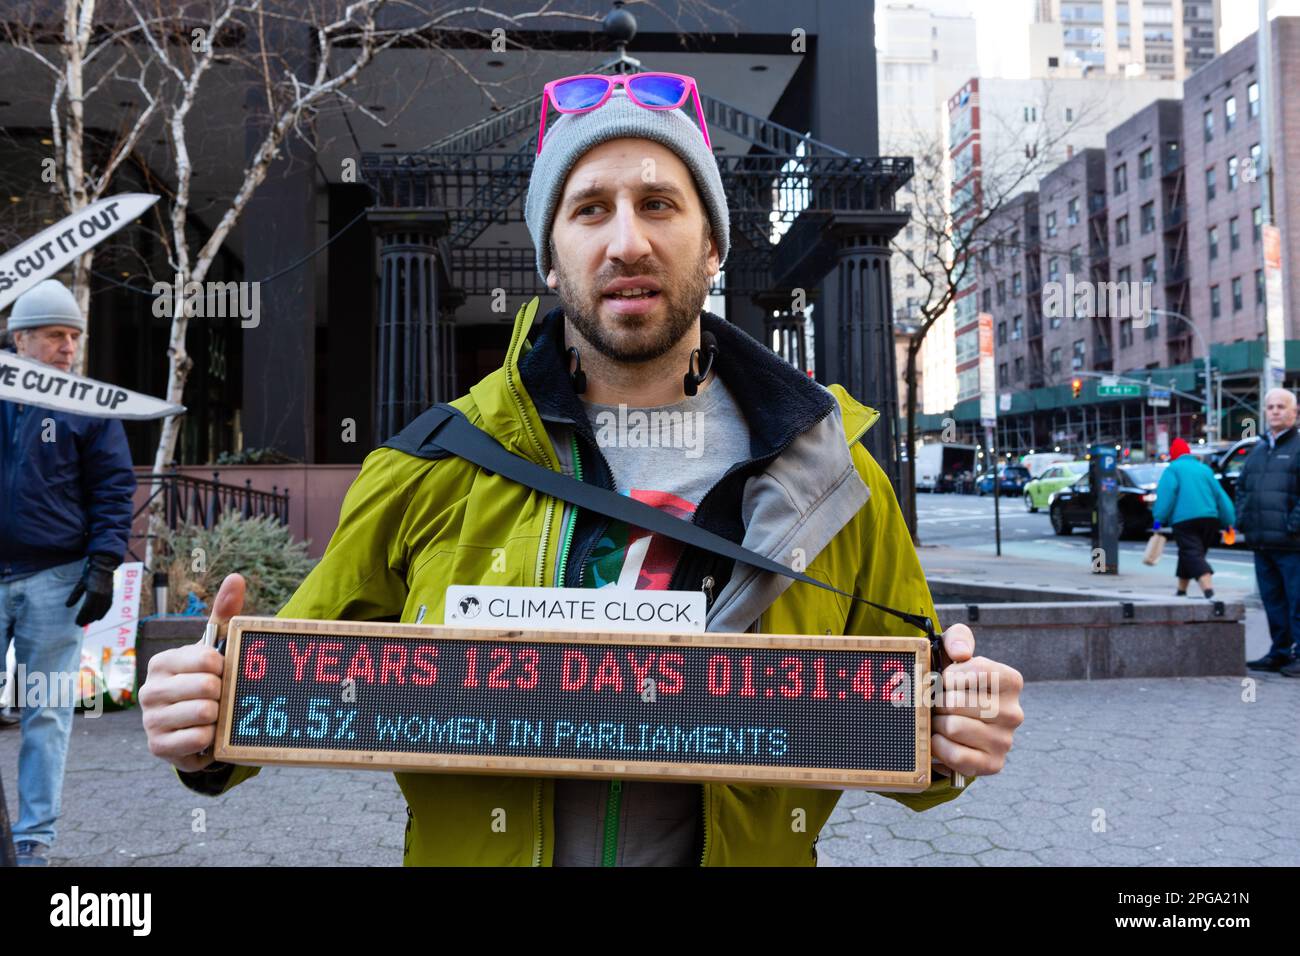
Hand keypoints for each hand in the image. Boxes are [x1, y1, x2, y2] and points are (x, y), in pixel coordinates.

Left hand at [66, 554, 117, 626]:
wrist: (104, 568)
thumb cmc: (90, 575)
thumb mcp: (80, 585)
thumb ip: (74, 596)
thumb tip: (67, 606)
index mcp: (92, 593)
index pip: (86, 609)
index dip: (81, 617)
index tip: (76, 622)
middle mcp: (101, 596)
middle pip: (93, 612)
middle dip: (86, 619)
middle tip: (80, 624)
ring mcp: (107, 596)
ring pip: (101, 611)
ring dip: (94, 618)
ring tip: (88, 622)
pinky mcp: (111, 596)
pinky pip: (107, 608)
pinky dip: (103, 614)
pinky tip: (98, 618)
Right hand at [140, 573, 244, 772]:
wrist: (198, 729)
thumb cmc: (206, 682)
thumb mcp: (216, 649)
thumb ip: (225, 614)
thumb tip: (237, 578)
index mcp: (162, 662)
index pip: (207, 659)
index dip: (224, 668)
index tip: (221, 673)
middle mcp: (149, 689)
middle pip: (208, 688)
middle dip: (224, 694)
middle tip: (219, 698)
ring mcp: (150, 719)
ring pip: (205, 713)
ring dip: (219, 717)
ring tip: (212, 715)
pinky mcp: (158, 746)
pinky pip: (199, 739)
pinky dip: (211, 738)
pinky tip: (205, 734)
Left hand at [931, 623, 1023, 778]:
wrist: (951, 718)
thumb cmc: (953, 682)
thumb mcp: (953, 652)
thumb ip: (957, 638)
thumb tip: (961, 653)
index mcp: (1010, 681)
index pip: (977, 672)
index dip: (951, 675)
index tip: (947, 680)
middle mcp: (1014, 712)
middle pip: (957, 702)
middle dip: (938, 701)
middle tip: (939, 703)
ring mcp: (1005, 741)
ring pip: (953, 728)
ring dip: (937, 723)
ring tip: (941, 719)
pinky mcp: (992, 765)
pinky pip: (954, 755)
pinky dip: (939, 746)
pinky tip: (941, 738)